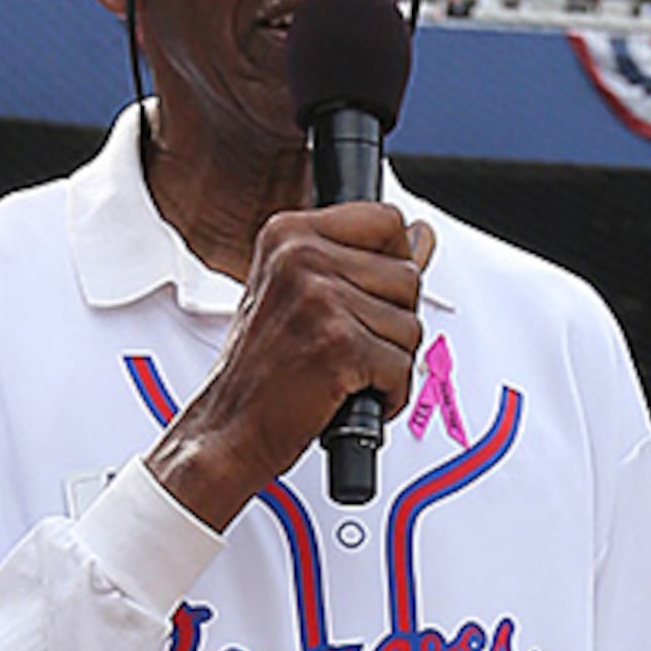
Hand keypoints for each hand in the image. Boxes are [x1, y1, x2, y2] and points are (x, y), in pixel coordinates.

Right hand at [146, 204, 434, 527]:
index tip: (364, 297)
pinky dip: (387, 395)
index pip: (387, 221)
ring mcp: (319, 298)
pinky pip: (402, 367)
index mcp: (288, 234)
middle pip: (407, 277)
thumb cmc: (261, 372)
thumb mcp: (303, 295)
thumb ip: (365, 261)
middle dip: (391, 323)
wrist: (227, 430)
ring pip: (410, 326)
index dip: (391, 266)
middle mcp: (300, 256)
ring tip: (341, 372)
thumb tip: (422, 236)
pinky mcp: (339, 344)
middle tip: (343, 345)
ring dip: (388, 363)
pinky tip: (347, 395)